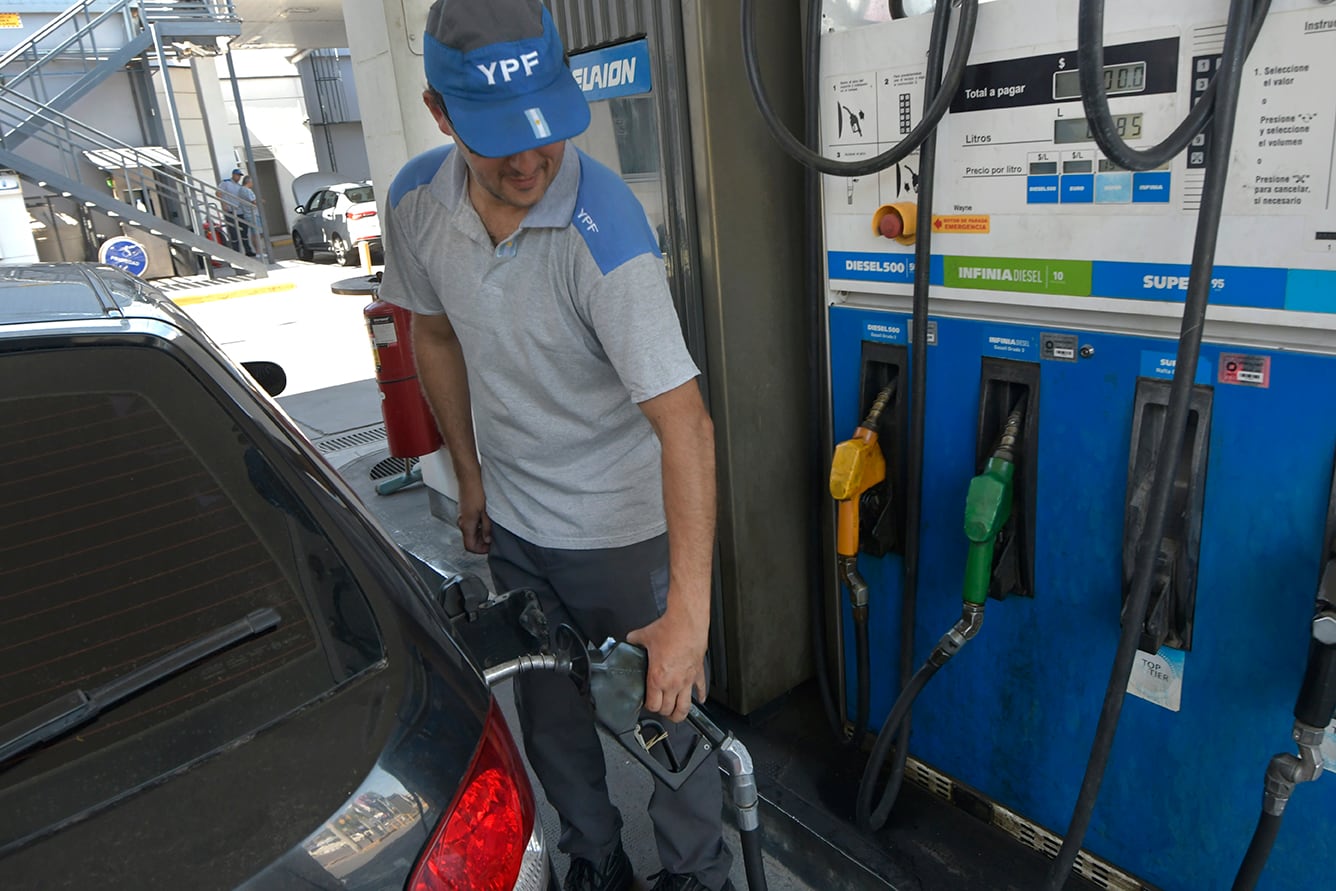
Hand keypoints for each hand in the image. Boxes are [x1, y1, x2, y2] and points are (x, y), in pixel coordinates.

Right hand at [456, 475, 490, 553]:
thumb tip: (488, 539)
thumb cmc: (476, 490)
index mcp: (466, 524)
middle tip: (494, 538)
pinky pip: (471, 524)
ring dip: (482, 533)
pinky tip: (487, 519)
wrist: (469, 477)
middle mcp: (462, 522)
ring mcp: (463, 516)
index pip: (469, 546)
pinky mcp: (465, 511)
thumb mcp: (486, 512)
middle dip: (482, 542)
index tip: (491, 547)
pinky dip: (479, 525)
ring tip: (492, 527)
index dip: (481, 550)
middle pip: (470, 540)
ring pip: (471, 532)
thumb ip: (487, 528)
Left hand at [626, 605, 706, 722]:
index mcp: (657, 678)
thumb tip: (630, 640)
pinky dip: (701, 697)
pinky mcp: (698, 674)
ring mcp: (687, 680)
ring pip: (685, 708)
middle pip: (668, 710)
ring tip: (676, 715)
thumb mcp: (644, 636)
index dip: (649, 707)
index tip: (648, 703)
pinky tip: (700, 699)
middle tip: (660, 708)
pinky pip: (701, 690)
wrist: (687, 622)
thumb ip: (635, 640)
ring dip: (680, 714)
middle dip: (662, 712)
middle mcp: (673, 683)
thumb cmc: (669, 630)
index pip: (653, 705)